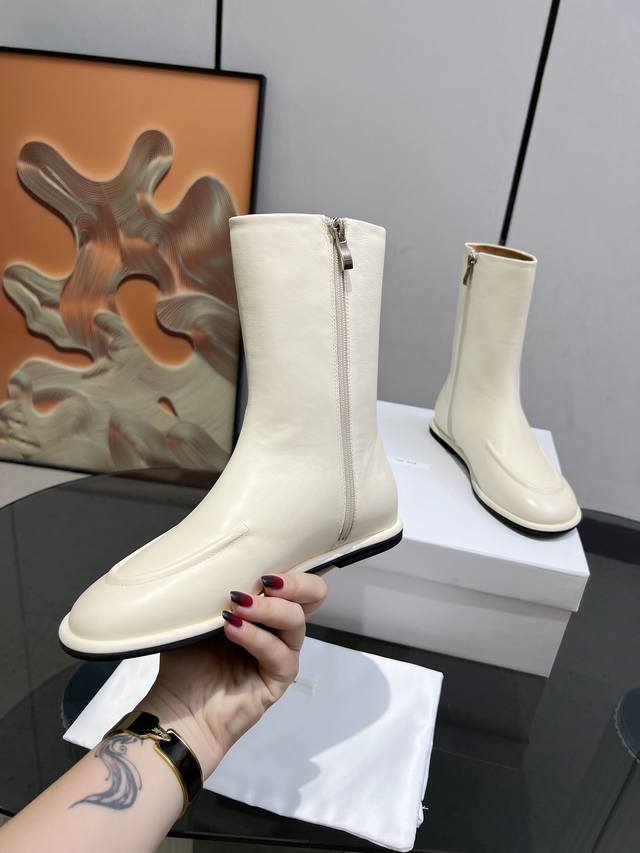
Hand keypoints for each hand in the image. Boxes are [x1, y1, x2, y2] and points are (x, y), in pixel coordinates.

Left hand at [139, 572, 326, 776]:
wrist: (178, 709)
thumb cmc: (186, 660)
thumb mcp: (198, 616)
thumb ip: (216, 590)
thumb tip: (222, 561)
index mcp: (266, 608)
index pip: (295, 579)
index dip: (294, 564)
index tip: (270, 553)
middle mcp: (279, 627)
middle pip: (314, 595)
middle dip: (296, 581)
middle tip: (266, 581)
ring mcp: (283, 652)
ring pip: (296, 620)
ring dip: (267, 608)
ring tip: (238, 605)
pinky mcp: (280, 678)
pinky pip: (279, 653)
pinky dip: (255, 636)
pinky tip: (232, 628)